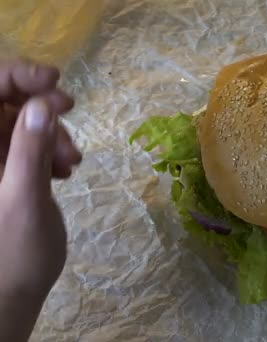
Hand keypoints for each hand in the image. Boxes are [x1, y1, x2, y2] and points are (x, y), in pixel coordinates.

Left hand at [0, 60, 80, 340]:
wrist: (9, 294)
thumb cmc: (11, 254)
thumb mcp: (23, 198)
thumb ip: (28, 149)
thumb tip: (42, 102)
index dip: (16, 74)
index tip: (55, 80)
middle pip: (4, 101)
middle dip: (40, 106)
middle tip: (72, 112)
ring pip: (21, 121)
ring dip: (51, 132)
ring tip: (71, 161)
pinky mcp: (6, 170)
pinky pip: (29, 143)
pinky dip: (50, 149)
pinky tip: (65, 169)